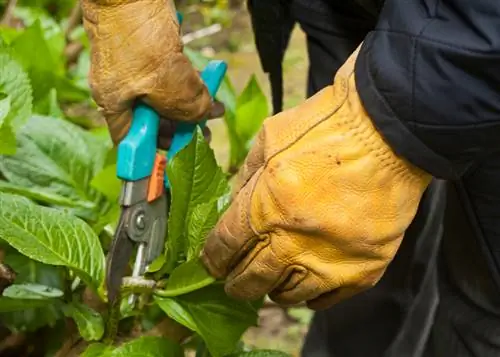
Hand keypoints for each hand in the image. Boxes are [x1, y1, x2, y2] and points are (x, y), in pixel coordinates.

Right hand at [81, 0, 218, 144]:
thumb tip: (204, 116)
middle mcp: (123, 91)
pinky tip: (207, 79)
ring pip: (166, 98)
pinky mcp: (149, 54)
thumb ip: (187, 107)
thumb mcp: (166, 80)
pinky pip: (171, 77)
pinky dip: (189, 81)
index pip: (133, 143)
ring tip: (214, 106)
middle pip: (155, 121)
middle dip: (183, 126)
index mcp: (115, 103)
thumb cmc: (136, 32)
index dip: (157, 155)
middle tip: (206, 130)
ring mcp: (135, 72)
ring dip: (191, 104)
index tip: (181, 159)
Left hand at [200, 47, 431, 309]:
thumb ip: (247, 177)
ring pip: (286, 296)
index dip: (213, 259)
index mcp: (266, 208)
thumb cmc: (327, 127)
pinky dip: (308, 295)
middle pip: (250, 280)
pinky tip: (304, 285)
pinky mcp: (362, 271)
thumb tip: (236, 204)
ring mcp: (330, 262)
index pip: (225, 248)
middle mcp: (294, 243)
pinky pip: (325, 300)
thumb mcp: (270, 139)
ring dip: (272, 289)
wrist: (390, 131)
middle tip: (233, 281)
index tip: (213, 262)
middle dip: (236, 282)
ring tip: (270, 282)